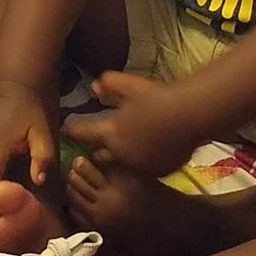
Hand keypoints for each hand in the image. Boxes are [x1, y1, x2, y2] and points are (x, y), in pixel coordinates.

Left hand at [71, 71, 196, 182]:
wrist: (190, 116)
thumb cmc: (158, 97)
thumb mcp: (130, 85)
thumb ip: (109, 83)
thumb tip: (95, 87)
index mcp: (110, 133)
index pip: (83, 133)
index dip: (72, 130)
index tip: (65, 129)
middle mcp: (121, 154)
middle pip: (99, 155)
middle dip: (98, 149)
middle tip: (100, 142)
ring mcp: (139, 166)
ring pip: (122, 164)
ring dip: (120, 157)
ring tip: (126, 148)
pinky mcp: (157, 172)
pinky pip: (144, 169)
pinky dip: (142, 162)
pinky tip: (150, 151)